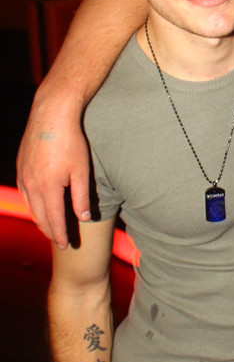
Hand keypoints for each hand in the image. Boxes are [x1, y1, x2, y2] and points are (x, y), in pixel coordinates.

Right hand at [16, 89, 91, 248]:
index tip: (65, 245)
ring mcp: (23, 175)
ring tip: (50, 227)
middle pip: (39, 216)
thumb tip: (84, 218)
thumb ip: (81, 197)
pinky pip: (25, 193)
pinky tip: (39, 206)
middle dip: (50, 230)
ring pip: (30, 205)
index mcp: (48, 187)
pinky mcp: (21, 167)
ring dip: (40, 219)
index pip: (54, 219)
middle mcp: (31, 184)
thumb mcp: (81, 171)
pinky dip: (32, 204)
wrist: (51, 115)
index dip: (59, 234)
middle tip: (59, 241)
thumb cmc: (71, 142)